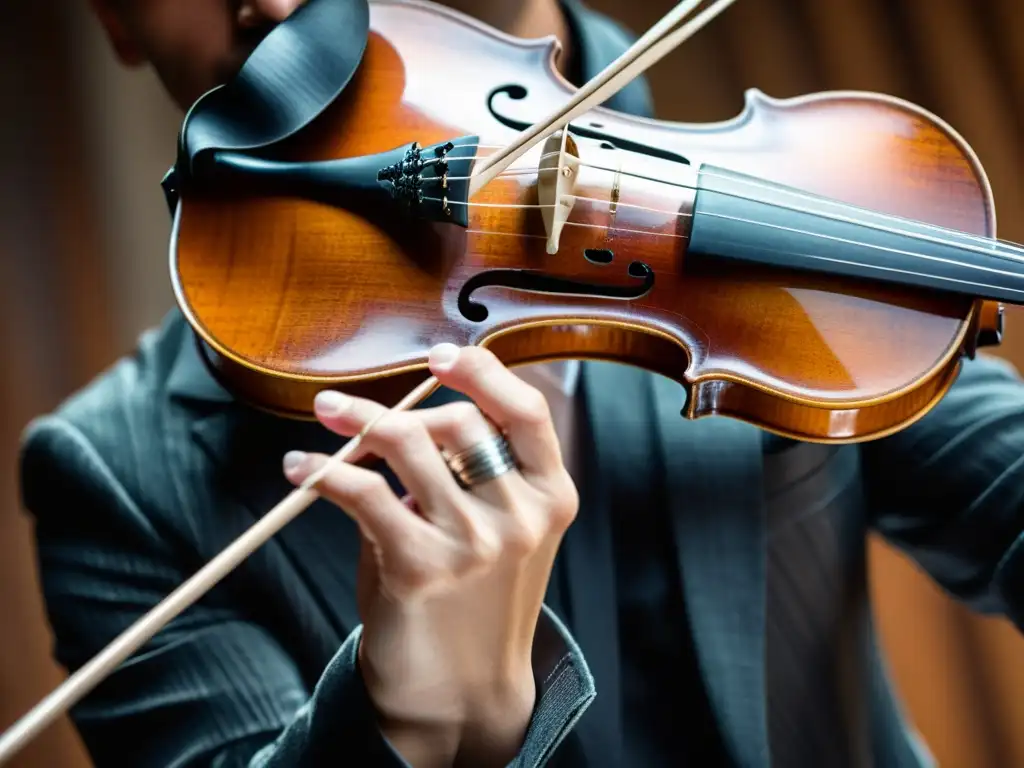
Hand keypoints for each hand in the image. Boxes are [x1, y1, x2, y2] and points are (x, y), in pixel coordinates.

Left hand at [282, 344, 578, 766]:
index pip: (525, 411)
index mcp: (550, 496)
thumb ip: (472, 472)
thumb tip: (408, 410)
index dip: (482, 372)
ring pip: (408, 442)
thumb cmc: (472, 597)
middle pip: (458, 420)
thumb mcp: (498, 529)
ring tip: (327, 411)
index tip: (440, 354)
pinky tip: (301, 467)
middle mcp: (521, 516)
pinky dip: (324, 470)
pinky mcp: (421, 566)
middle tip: (354, 408)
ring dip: (357, 419)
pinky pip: (363, 491)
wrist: (459, 688)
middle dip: (402, 407)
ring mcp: (475, 542)